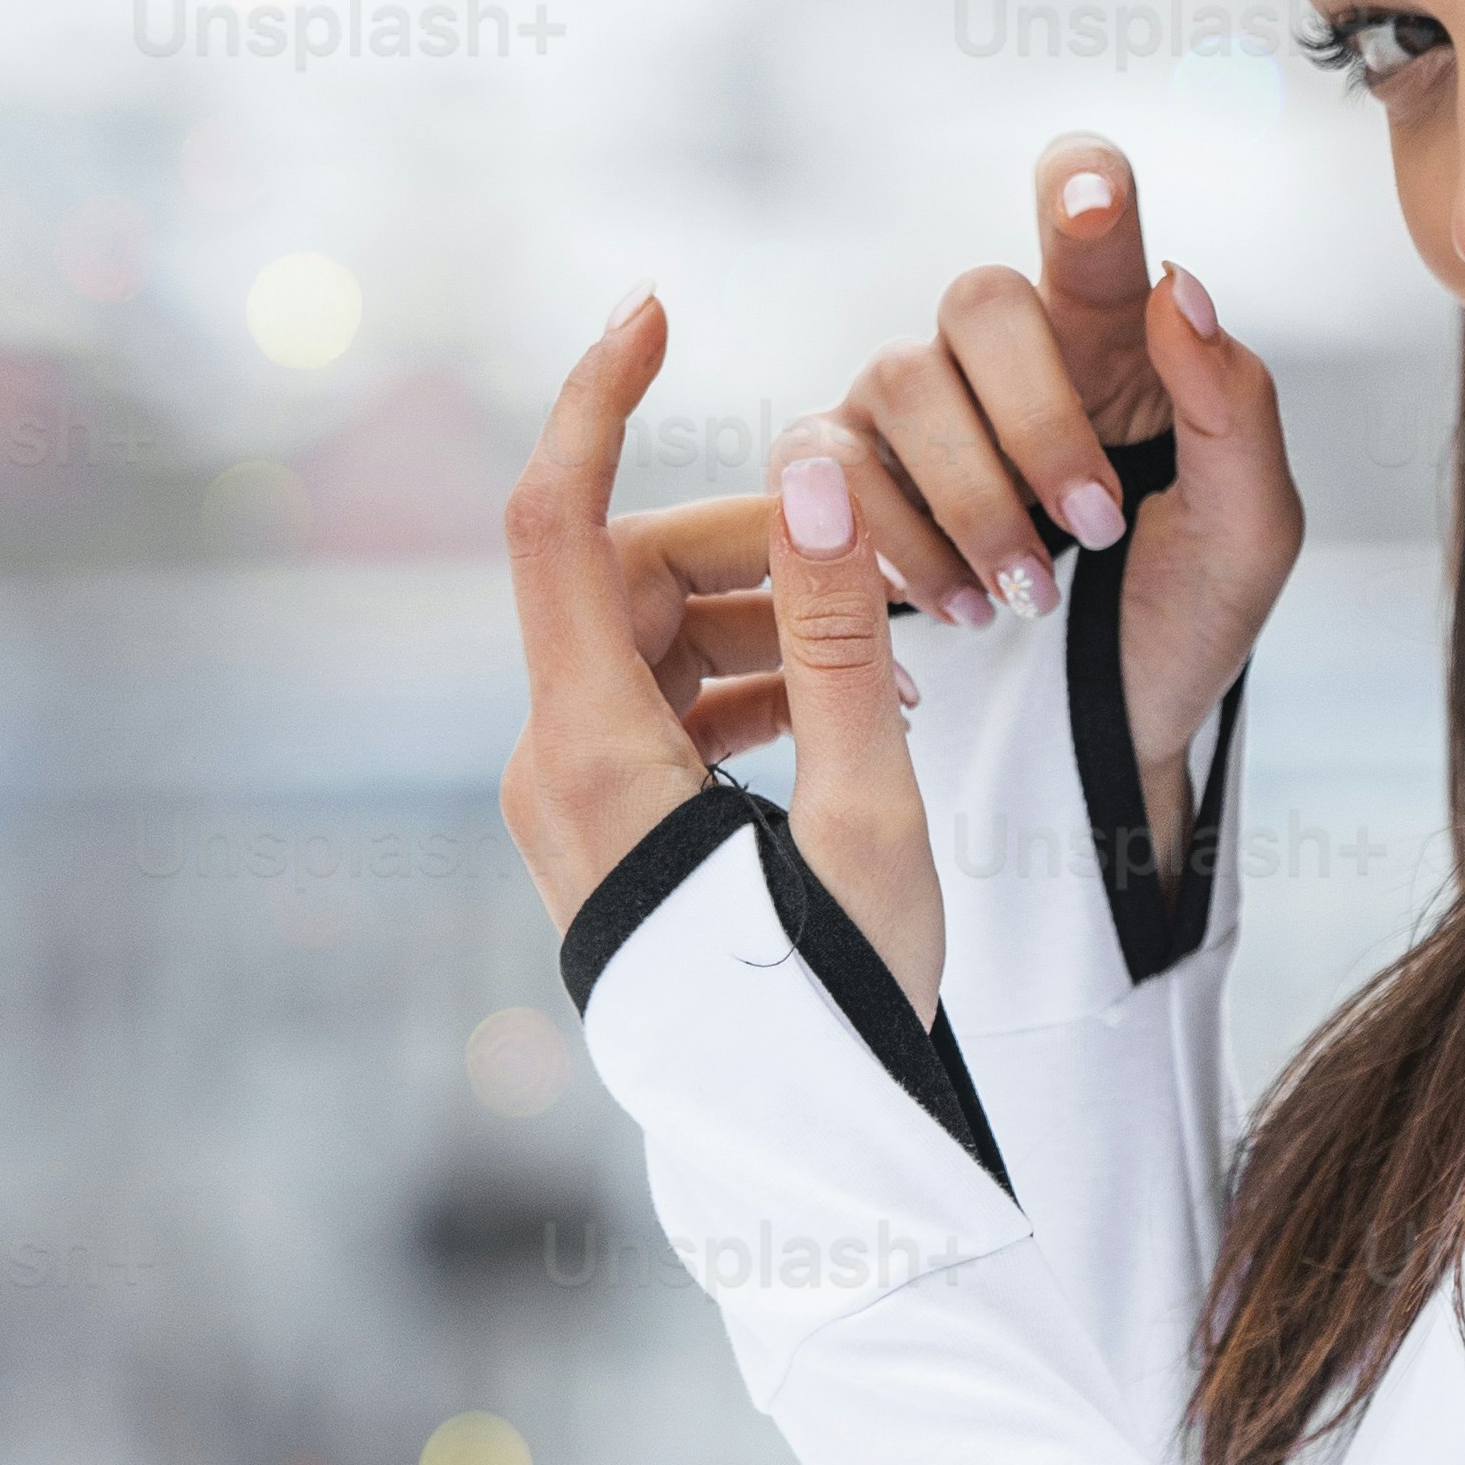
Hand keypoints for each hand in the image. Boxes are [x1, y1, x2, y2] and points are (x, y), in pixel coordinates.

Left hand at [497, 291, 951, 1017]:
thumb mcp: (867, 811)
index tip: (650, 307)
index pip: (555, 524)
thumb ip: (841, 635)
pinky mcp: (611, 829)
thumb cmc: (841, 1003)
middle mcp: (556, 766)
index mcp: (594, 754)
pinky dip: (756, 683)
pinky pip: (669, 706)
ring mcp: (576, 801)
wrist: (814, 1157)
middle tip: (897, 568)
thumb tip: (813, 469)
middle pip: (629, 580)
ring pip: (656, 640)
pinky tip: (859, 708)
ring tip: (908, 661)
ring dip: (774, 621)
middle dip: (761, 547)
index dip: (594, 401)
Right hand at [827, 142, 1303, 861]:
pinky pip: (827, 464)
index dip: (1080, 190)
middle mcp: (1003, 355)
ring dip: (975, 500)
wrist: (1111, 733)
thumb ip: (1233, 408)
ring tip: (1031, 596)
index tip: (1095, 201)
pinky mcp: (841, 476)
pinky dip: (897, 541)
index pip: (1089, 224)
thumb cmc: (1182, 611)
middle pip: (980, 299)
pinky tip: (957, 603)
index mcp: (1111, 340)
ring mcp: (912, 408)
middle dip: (1038, 420)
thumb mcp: (1249, 529)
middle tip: (1096, 526)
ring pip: (903, 378)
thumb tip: (1176, 287)